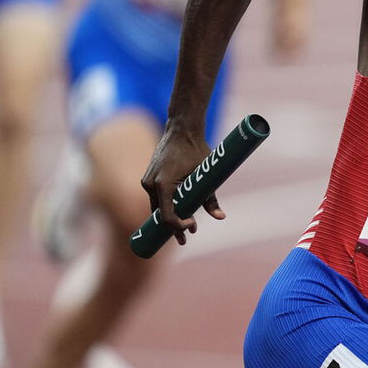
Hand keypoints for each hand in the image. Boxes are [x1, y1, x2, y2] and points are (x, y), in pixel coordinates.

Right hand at [139, 123, 225, 245]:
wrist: (182, 129)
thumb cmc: (196, 150)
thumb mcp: (206, 176)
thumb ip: (211, 198)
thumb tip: (221, 217)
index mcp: (163, 185)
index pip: (167, 216)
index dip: (178, 227)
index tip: (192, 228)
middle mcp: (150, 184)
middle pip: (160, 214)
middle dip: (174, 227)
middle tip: (186, 239)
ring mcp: (147, 181)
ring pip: (157, 207)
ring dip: (169, 217)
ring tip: (184, 227)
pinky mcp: (148, 177)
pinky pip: (156, 198)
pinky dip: (165, 206)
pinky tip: (176, 213)